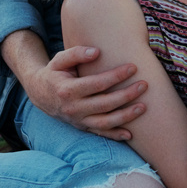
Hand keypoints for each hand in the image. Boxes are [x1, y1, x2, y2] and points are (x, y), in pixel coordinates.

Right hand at [28, 46, 147, 139]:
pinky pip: (100, 134)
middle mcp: (73, 108)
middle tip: (144, 84)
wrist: (41, 94)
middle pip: (104, 104)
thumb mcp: (60, 60)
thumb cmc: (55, 72)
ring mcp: (78, 120)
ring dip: (125, 117)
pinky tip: (131, 134)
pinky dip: (115, 135)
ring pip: (104, 123)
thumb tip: (96, 52)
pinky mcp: (82, 127)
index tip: (133, 67)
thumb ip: (76, 53)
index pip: (97, 84)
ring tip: (143, 107)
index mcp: (68, 90)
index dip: (116, 76)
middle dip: (126, 95)